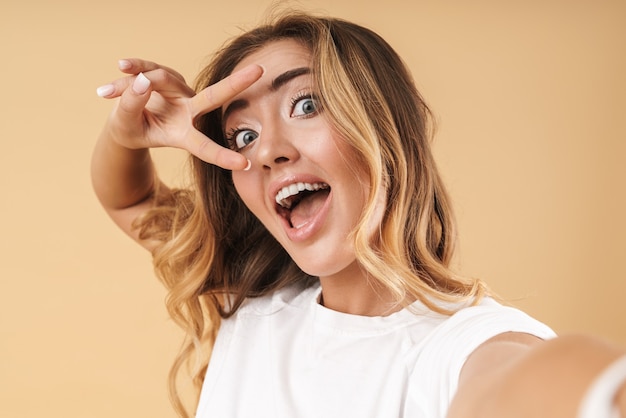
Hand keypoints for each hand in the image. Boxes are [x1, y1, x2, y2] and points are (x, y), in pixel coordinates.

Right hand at [96, 58, 262, 169]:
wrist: (124, 120)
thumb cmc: (130, 130)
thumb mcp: (125, 126)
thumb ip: (131, 106)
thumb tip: (141, 82)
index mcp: (182, 134)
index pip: (204, 146)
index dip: (222, 155)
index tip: (244, 164)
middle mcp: (187, 111)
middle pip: (213, 96)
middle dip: (236, 83)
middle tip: (260, 71)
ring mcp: (180, 92)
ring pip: (160, 78)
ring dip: (132, 85)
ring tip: (106, 92)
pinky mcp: (168, 76)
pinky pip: (148, 67)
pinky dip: (131, 68)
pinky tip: (120, 67)